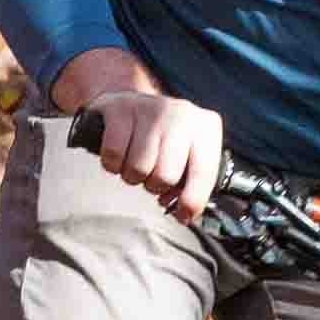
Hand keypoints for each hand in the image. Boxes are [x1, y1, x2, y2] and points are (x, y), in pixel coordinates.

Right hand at [54, 51, 227, 216]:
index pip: (203, 173)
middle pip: (165, 176)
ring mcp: (150, 107)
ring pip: (138, 168)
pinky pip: (113, 155)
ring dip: (132, 175)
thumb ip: (192, 186)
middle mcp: (182, 113)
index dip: (191, 202)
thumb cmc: (165, 141)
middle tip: (152, 175)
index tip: (183, 214)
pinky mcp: (119, 108)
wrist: (133, 104)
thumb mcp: (188, 157)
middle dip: (155, 185)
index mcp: (206, 127)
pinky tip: (120, 153)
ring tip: (137, 162)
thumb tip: (183, 213)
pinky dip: (113, 164)